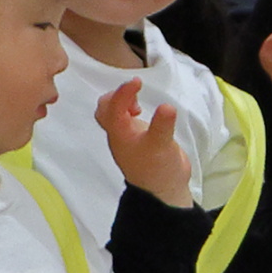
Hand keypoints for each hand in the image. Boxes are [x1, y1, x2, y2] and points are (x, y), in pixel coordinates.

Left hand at [100, 79, 195, 206]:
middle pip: (104, 109)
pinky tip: (142, 112)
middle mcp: (119, 134)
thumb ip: (163, 126)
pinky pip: (124, 119)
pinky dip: (129, 109)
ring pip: (112, 114)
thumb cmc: (159, 169)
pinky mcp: (136, 139)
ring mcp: (126, 137)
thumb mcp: (162, 145)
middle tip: (136, 92)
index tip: (137, 81)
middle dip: (117, 96)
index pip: (114, 106)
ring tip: (138, 104)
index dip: (124, 91)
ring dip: (121, 102)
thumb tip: (167, 107)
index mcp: (120, 134)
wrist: (163, 191)